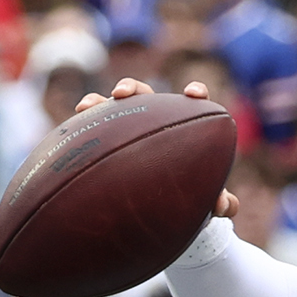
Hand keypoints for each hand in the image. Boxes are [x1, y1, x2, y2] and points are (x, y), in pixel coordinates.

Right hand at [74, 80, 242, 219]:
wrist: (165, 208)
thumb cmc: (191, 195)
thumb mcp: (205, 201)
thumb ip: (221, 202)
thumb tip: (224, 205)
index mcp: (184, 126)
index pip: (191, 103)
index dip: (195, 93)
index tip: (194, 94)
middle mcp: (155, 120)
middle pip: (145, 95)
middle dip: (132, 88)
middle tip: (121, 93)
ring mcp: (130, 128)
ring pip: (113, 108)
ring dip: (99, 102)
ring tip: (86, 107)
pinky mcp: (110, 140)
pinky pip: (95, 129)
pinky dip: (84, 126)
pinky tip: (72, 128)